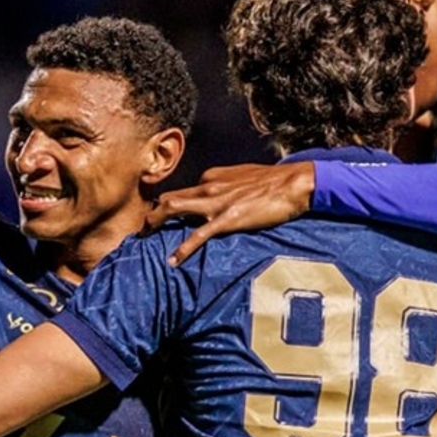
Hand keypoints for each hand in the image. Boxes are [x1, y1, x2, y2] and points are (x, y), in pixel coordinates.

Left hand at [142, 162, 314, 264]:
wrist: (293, 184)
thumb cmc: (273, 182)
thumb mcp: (244, 177)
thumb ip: (227, 183)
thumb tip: (220, 190)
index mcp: (213, 176)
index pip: (184, 190)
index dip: (170, 205)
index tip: (162, 218)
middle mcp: (209, 185)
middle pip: (170, 197)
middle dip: (153, 213)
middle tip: (143, 230)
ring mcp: (217, 201)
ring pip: (174, 207)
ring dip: (156, 222)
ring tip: (145, 238)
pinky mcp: (228, 218)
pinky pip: (199, 234)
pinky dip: (183, 248)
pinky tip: (173, 260)